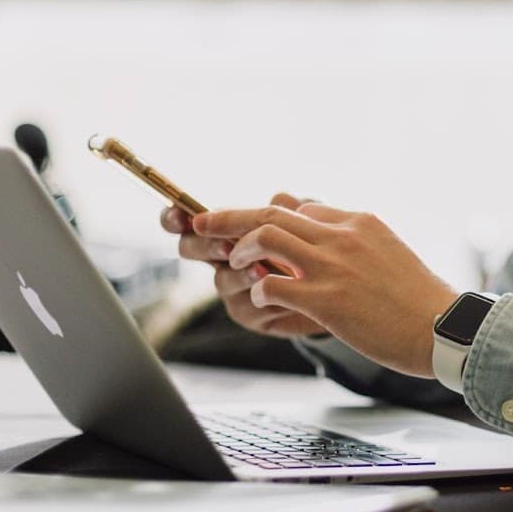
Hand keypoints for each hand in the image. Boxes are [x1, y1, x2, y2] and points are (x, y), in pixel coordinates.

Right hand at [162, 193, 326, 338]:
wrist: (337, 292)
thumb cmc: (319, 250)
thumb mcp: (311, 223)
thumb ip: (294, 209)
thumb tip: (279, 198)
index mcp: (230, 229)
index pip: (191, 220)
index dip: (175, 216)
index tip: (178, 214)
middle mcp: (225, 257)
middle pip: (191, 248)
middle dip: (204, 245)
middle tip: (226, 246)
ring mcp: (234, 286)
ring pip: (221, 279)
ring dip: (239, 274)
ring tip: (261, 270)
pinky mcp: (250, 313)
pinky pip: (245, 306)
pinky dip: (263, 297)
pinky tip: (282, 293)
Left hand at [196, 203, 458, 376]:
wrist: (442, 329)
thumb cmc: (419, 301)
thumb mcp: (389, 253)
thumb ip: (355, 242)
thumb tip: (327, 238)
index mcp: (359, 222)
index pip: (303, 207)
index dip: (271, 218)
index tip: (252, 230)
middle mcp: (343, 236)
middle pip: (273, 212)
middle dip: (229, 215)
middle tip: (202, 221)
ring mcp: (333, 266)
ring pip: (266, 238)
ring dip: (241, 250)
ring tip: (235, 265)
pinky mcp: (327, 300)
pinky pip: (274, 284)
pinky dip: (259, 290)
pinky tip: (263, 300)